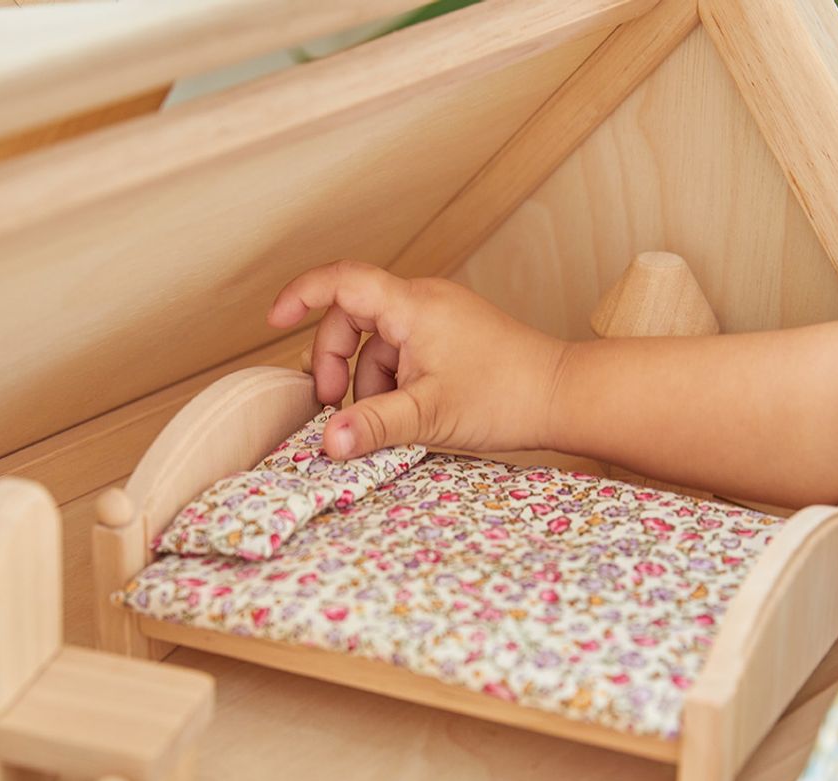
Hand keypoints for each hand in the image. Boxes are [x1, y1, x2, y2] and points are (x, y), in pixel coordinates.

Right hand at [267, 261, 566, 459]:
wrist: (563, 396)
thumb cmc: (506, 397)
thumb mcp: (429, 416)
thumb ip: (374, 426)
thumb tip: (327, 443)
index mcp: (413, 307)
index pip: (342, 280)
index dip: (301, 295)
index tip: (274, 320)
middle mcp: (424, 303)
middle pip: (353, 317)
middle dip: (335, 362)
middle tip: (336, 407)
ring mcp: (439, 320)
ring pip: (377, 342)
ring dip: (366, 380)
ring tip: (384, 420)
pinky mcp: (451, 339)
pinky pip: (403, 352)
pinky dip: (392, 382)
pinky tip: (405, 413)